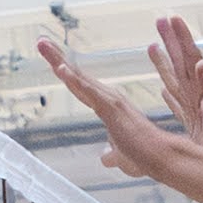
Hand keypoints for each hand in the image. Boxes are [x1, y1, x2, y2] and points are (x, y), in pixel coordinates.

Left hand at [34, 34, 181, 179]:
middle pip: (76, 75)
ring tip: (43, 45)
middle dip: (57, 58)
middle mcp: (108, 98)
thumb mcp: (121, 157)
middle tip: (40, 42)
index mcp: (107, 106)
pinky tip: (61, 69)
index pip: (80, 86)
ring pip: (79, 78)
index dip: (65, 73)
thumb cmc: (144, 157)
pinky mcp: (112, 108)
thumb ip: (113, 155)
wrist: (162, 159)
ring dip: (60, 61)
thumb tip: (105, 160)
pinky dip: (74, 80)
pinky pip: (89, 91)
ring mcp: (110, 101)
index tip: (52, 60)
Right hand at [146, 16, 202, 159]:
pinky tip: (162, 90)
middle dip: (170, 41)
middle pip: (180, 62)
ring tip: (152, 47)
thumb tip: (202, 65)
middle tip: (159, 20)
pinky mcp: (193, 122)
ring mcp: (194, 106)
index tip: (171, 18)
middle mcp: (198, 93)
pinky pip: (176, 103)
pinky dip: (168, 94)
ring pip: (175, 79)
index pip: (189, 58)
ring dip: (164, 63)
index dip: (180, 38)